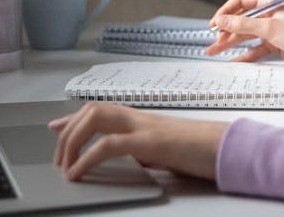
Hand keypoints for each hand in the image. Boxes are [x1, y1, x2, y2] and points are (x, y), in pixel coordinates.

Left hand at [50, 103, 227, 180]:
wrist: (228, 148)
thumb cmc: (201, 151)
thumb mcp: (165, 151)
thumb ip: (144, 150)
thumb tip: (129, 159)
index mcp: (143, 119)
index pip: (101, 110)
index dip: (74, 117)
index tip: (55, 126)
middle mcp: (140, 117)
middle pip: (92, 110)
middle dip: (68, 132)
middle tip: (58, 159)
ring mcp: (144, 126)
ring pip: (96, 118)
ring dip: (73, 141)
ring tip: (65, 166)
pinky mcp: (149, 141)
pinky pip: (108, 145)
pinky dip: (87, 159)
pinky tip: (78, 173)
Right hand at [205, 0, 283, 60]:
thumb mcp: (268, 28)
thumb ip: (243, 25)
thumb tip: (222, 21)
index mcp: (269, 3)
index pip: (242, 2)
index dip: (226, 11)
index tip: (215, 23)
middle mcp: (268, 15)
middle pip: (241, 20)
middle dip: (226, 31)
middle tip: (213, 41)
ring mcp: (270, 29)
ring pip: (245, 35)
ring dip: (230, 43)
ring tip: (215, 51)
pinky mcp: (273, 43)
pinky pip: (254, 48)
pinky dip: (244, 54)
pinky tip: (234, 60)